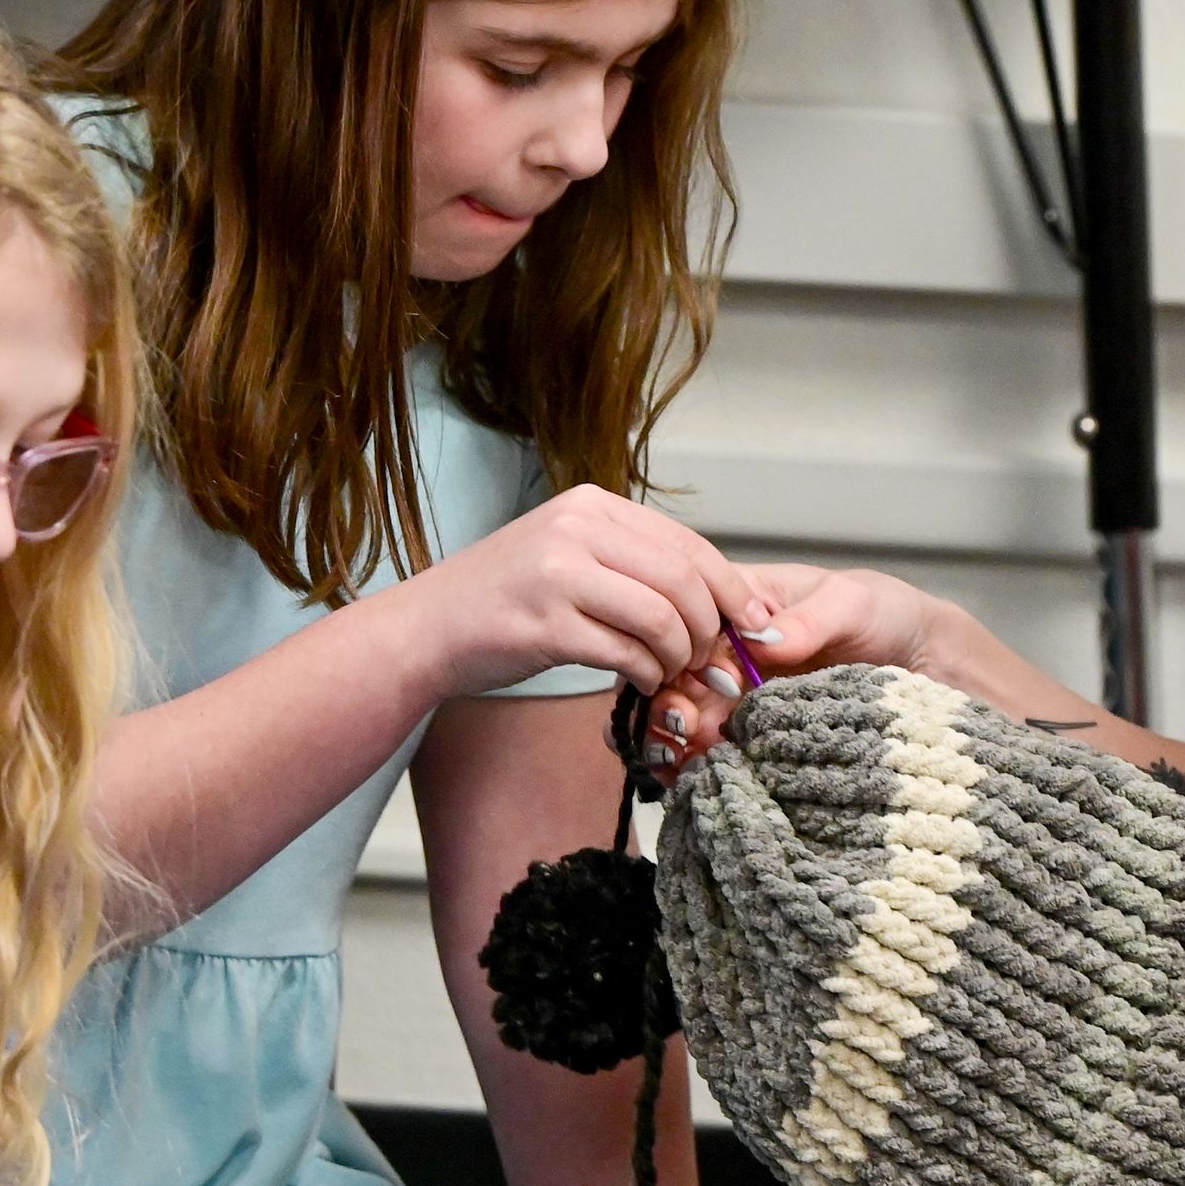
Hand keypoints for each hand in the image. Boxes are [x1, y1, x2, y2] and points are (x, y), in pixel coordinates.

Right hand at [390, 487, 773, 700]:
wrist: (426, 630)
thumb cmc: (505, 600)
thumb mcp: (570, 555)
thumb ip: (634, 563)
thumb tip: (719, 596)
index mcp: (592, 505)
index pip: (689, 545)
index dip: (734, 591)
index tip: (757, 627)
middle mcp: (576, 528)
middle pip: (684, 581)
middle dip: (710, 630)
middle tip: (708, 661)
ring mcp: (558, 574)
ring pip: (662, 618)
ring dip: (678, 657)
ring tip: (668, 672)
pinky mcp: (545, 624)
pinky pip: (626, 653)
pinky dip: (646, 674)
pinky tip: (639, 680)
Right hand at [646, 562, 944, 768]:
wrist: (925, 665)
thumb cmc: (886, 616)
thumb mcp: (851, 605)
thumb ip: (808, 622)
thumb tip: (761, 641)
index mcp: (737, 605)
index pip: (689, 625)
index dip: (689, 656)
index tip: (721, 682)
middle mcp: (724, 651)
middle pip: (669, 678)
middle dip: (669, 706)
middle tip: (690, 728)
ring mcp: (732, 698)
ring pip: (676, 720)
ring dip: (670, 741)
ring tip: (687, 758)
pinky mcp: (747, 738)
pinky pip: (704, 753)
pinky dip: (691, 768)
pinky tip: (694, 776)